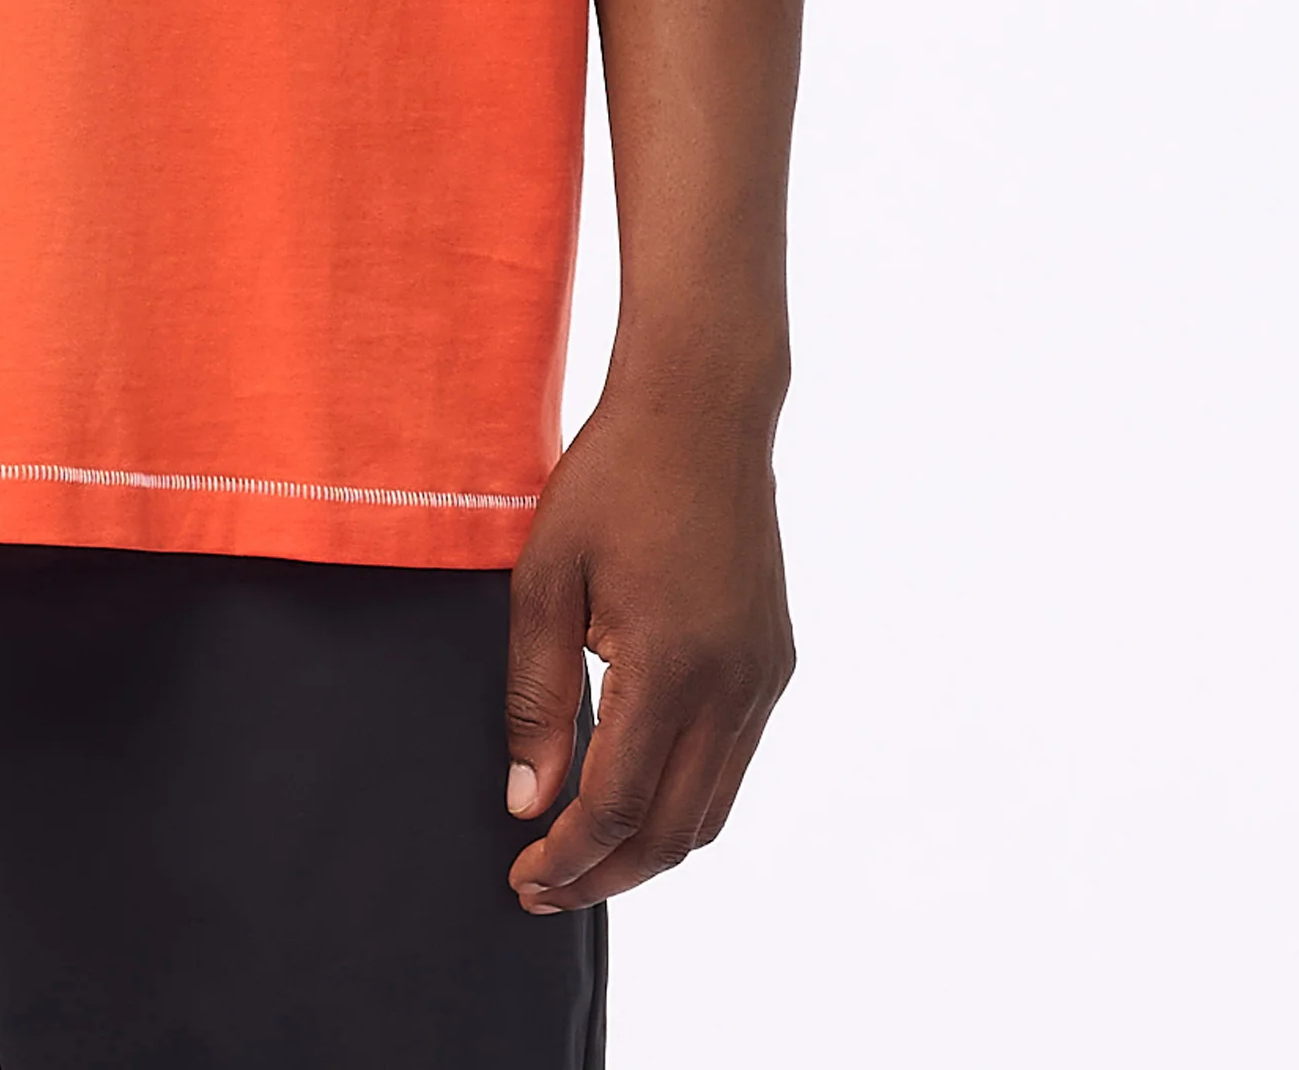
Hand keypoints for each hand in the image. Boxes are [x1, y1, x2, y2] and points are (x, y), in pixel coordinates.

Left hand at [503, 382, 795, 915]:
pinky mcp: (776, 661)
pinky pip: (732, 762)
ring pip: (711, 808)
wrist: (702, 409)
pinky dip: (683, 798)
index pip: (616, 805)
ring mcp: (764, 677)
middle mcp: (733, 686)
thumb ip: (535, 694)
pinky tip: (635, 790)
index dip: (567, 856)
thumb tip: (530, 801)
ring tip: (584, 856)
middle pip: (673, 831)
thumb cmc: (612, 480)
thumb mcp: (545, 577)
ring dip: (649, 847)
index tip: (522, 878)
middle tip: (544, 889)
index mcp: (671, 666)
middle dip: (606, 875)